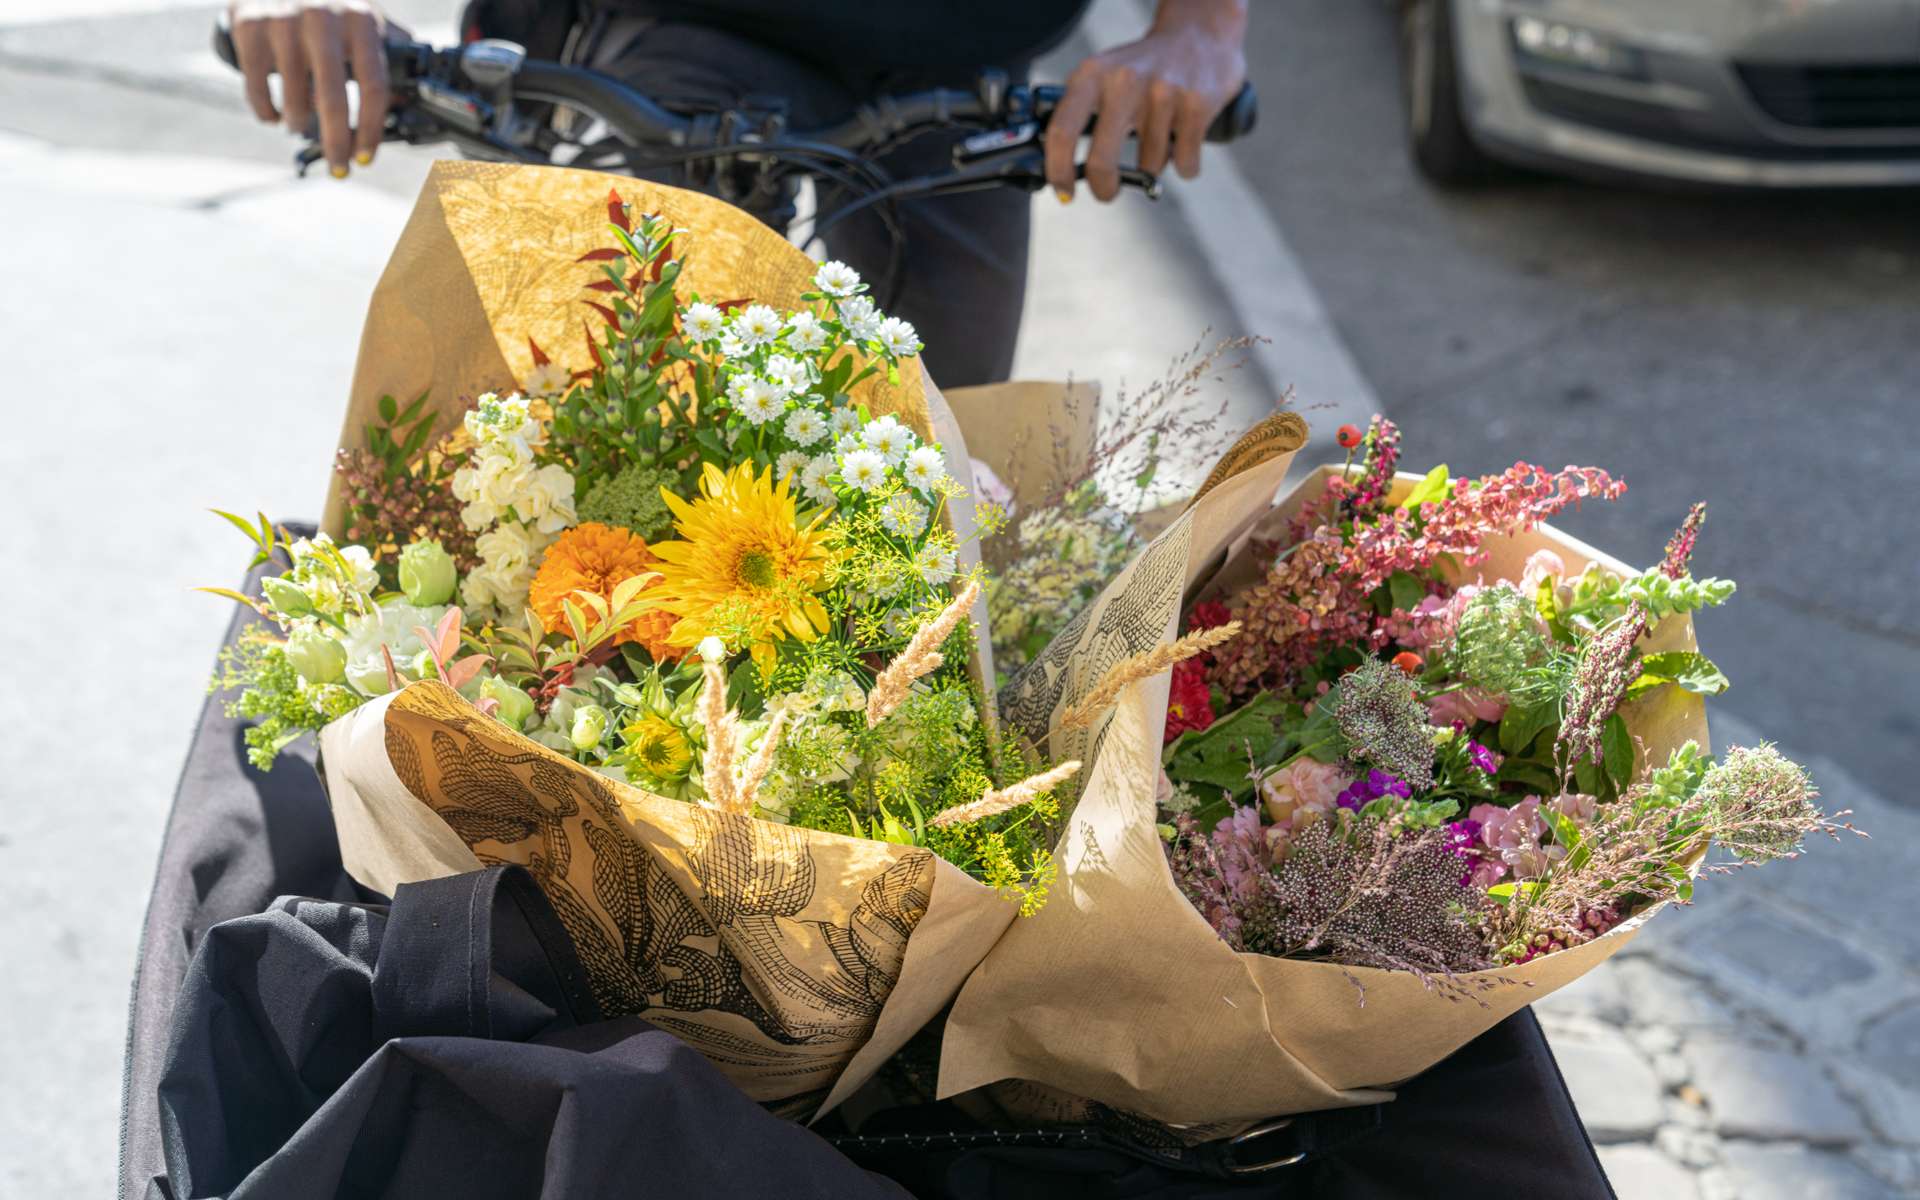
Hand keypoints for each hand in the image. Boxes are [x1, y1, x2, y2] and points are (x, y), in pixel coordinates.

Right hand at [229, 1, 391, 176]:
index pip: (374, 87)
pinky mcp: (249, 26)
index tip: (365, 157)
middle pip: (333, 99)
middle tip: (338, 168)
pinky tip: (273, 117)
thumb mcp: (360, 15)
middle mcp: (323, 19)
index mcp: (360, 21)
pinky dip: (266, 112)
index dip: (371, 129)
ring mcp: (284, 22)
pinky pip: (257, 86)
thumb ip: (385, 50)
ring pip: (294, 97)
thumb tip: (409, 97)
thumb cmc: (325, 0)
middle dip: (336, 142)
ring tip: (299, 127)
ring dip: (298, 124)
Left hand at [1045, 0, 1247, 201]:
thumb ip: (1080, 115)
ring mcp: (1162, 93)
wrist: (1199, 36)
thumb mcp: (1103, 77)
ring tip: (1161, 135)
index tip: (1063, 192)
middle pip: (1101, 162)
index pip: (1061, 132)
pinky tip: (1184, 137)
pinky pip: (1184, 163)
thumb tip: (1062, 171)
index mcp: (1092, 75)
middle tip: (1106, 193)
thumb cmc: (1142, 70)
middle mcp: (1124, 81)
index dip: (1058, 171)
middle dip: (1103, 189)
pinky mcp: (1196, 105)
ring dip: (1155, 164)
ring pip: (1150, 166)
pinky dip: (1185, 163)